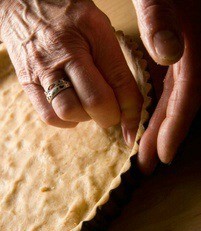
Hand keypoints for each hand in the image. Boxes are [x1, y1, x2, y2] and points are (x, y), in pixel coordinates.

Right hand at [0, 0, 142, 146]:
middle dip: (109, 116)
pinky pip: (49, 115)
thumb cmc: (67, 14)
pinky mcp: (27, 82)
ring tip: (88, 106)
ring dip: (86, 117)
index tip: (133, 129)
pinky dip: (66, 120)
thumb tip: (126, 103)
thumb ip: (114, 61)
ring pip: (69, 112)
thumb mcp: (98, 26)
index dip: (131, 111)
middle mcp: (65, 52)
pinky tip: (73, 108)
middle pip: (94, 101)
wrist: (22, 4)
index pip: (119, 80)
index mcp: (91, 32)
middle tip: (110, 112)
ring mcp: (43, 69)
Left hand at [133, 0, 200, 173]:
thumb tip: (167, 54)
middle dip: (164, 137)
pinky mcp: (178, 56)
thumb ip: (160, 18)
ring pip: (175, 101)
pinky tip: (148, 121)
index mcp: (191, 48)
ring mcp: (186, 58)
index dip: (175, 128)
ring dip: (160, 127)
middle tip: (147, 164)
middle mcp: (191, 58)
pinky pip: (171, 90)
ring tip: (144, 151)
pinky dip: (160, 109)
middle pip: (180, 107)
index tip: (163, 155)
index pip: (187, 97)